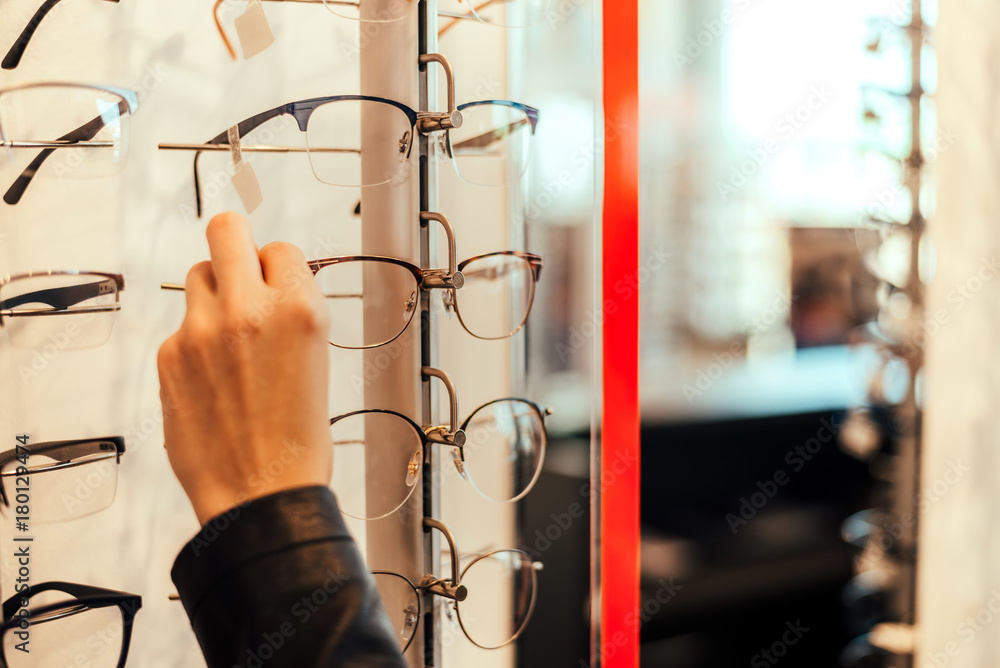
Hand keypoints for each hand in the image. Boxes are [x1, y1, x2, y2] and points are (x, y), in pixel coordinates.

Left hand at [157, 213, 332, 525]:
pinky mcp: (170, 354)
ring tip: (230, 334)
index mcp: (300, 310)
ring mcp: (202, 331)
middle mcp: (249, 310)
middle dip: (235, 240)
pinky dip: (197, 341)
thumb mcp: (318, 360)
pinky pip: (182, 325)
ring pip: (200, 275)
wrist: (261, 494)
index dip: (280, 267)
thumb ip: (292, 312)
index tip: (277, 282)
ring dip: (215, 293)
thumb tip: (270, 281)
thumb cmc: (298, 440)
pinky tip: (215, 377)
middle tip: (239, 259)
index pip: (282, 248)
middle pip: (227, 229)